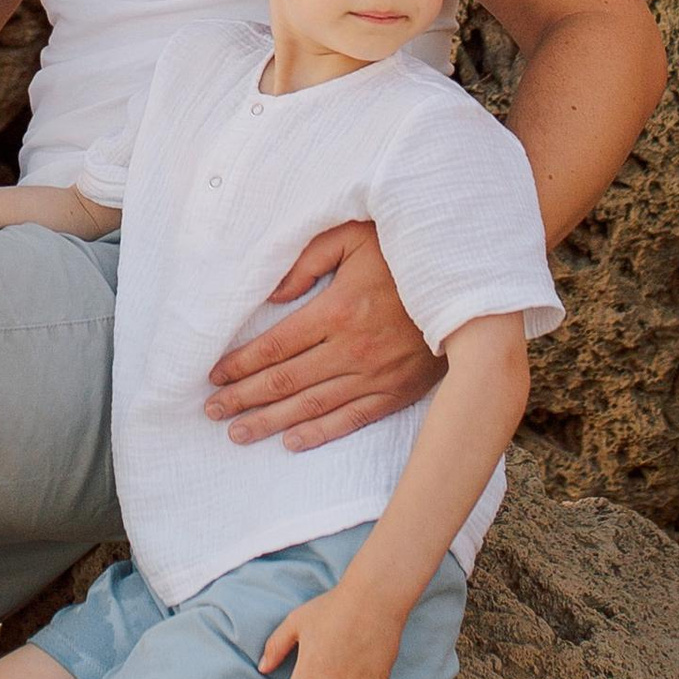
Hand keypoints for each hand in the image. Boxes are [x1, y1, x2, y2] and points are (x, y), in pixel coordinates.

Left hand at [205, 222, 441, 451]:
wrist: (467, 286)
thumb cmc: (403, 253)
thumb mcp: (353, 237)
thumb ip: (307, 260)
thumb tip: (273, 297)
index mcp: (338, 311)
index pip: (276, 346)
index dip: (241, 363)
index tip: (213, 375)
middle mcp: (353, 350)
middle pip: (285, 381)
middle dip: (244, 397)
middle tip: (211, 411)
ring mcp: (376, 376)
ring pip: (312, 406)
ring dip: (271, 422)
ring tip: (238, 433)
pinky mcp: (397, 393)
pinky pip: (351, 419)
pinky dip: (319, 434)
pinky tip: (291, 442)